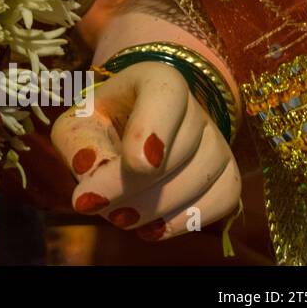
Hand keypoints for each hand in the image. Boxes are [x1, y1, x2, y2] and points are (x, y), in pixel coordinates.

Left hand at [51, 60, 239, 241]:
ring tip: (117, 217)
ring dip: (155, 208)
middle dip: (134, 187)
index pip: (165, 95)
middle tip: (94, 205)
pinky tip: (150, 228)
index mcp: (157, 79)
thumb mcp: (78, 124)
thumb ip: (79, 146)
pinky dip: (185, 221)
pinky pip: (221, 201)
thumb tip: (90, 177)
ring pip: (200, 179)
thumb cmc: (102, 123)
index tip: (137, 165)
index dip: (154, 130)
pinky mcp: (228, 173)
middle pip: (178, 151)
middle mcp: (195, 106)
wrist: (131, 129)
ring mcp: (217, 140)